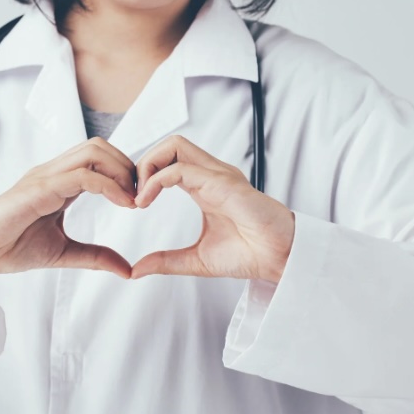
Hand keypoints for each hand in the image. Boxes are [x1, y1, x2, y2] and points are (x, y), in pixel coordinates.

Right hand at [0, 137, 136, 292]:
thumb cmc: (8, 247)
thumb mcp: (64, 253)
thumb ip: (95, 257)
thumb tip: (127, 269)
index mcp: (58, 183)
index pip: (99, 160)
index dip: (124, 175)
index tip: (139, 201)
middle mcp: (53, 173)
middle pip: (99, 146)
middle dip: (127, 166)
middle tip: (140, 196)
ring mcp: (45, 177)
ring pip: (93, 152)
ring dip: (121, 171)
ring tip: (133, 199)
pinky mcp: (38, 188)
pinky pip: (81, 175)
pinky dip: (108, 185)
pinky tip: (122, 204)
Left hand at [132, 135, 294, 282]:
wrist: (281, 260)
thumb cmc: (250, 255)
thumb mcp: (196, 260)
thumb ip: (166, 261)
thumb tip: (136, 270)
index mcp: (205, 186)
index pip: (169, 160)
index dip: (145, 175)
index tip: (134, 204)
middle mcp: (211, 175)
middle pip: (170, 144)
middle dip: (143, 163)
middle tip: (132, 195)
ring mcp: (218, 176)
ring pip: (174, 146)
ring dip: (148, 166)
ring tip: (138, 197)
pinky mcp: (223, 184)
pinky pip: (181, 169)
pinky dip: (157, 180)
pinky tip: (145, 201)